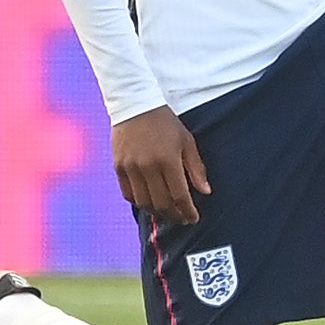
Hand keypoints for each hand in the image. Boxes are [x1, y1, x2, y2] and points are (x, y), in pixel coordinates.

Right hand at [113, 107, 209, 224]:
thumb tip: (206, 191)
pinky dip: (140, 202)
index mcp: (168, 159)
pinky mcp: (118, 168)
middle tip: (183, 219)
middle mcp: (148, 166)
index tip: (194, 218)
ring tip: (168, 213)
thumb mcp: (186, 140)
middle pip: (162, 203)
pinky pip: (128, 194)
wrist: (135, 105)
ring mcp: (131, 168)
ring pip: (144, 202)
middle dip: (175, 215)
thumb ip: (196, 167)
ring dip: (157, 212)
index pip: (180, 195)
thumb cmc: (165, 123)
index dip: (188, 211)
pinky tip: (150, 203)